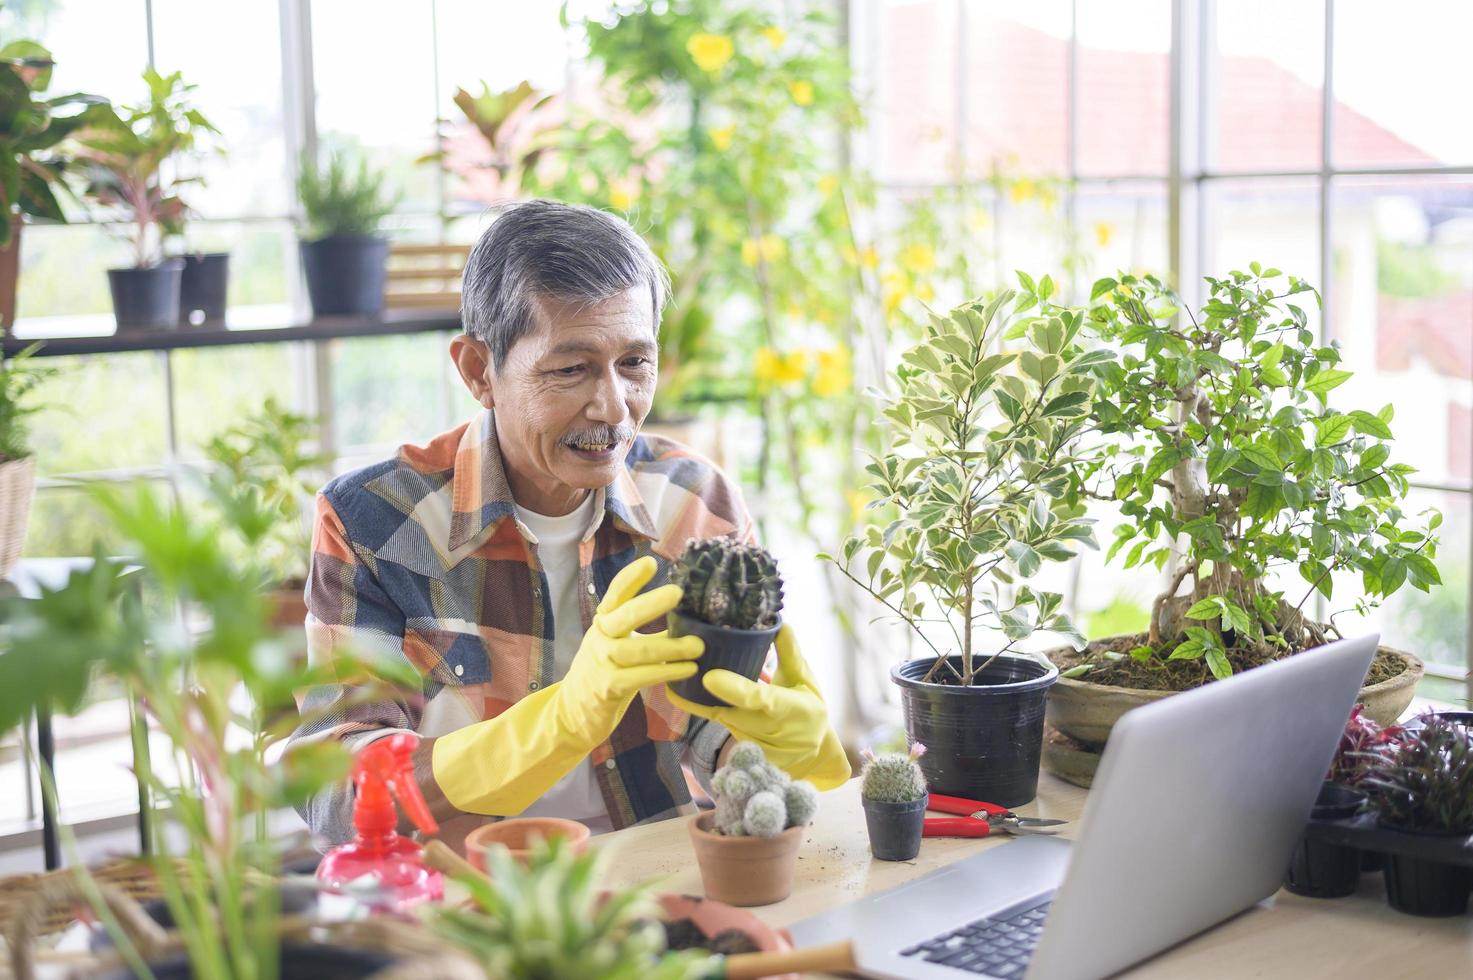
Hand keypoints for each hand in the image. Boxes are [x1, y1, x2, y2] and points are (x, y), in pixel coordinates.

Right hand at [432, 555, 702, 815]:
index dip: (631, 578)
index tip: (651, 562)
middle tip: (678, 592)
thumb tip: (687, 617)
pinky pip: (641, 677)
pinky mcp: (608, 688)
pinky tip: (688, 669)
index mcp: (603, 622)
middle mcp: (600, 638)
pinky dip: (666, 672)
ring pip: (638, 650)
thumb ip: (642, 629)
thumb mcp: (617, 643)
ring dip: (671, 647)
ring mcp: (602, 663)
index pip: (615, 594)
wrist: (573, 711)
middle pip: (624, 616)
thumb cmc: (605, 671)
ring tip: (698, 646)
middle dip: (650, 603)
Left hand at [667, 623, 850, 789]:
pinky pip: (716, 724)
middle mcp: (768, 730)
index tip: (709, 677)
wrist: (811, 756)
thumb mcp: (806, 681)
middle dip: (701, 691)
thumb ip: (791, 654)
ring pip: (718, 717)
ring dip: (693, 697)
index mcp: (790, 709)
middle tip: (676, 663)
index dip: (735, 689)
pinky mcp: (738, 750)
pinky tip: (675, 689)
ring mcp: (751, 745)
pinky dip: (698, 706)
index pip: (759, 699)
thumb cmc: (809, 710)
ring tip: (670, 669)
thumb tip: (779, 623)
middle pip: (728, 710)